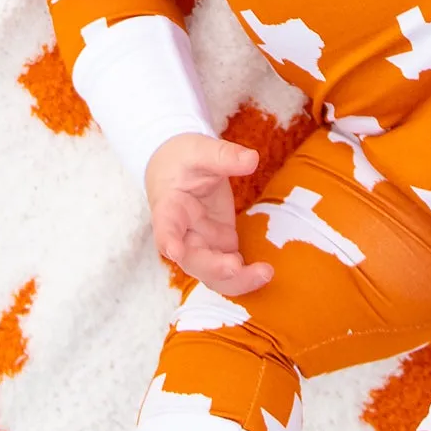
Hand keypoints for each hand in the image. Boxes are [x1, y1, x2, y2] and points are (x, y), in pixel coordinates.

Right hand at [144, 133, 272, 295]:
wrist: (177, 169)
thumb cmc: (183, 160)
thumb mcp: (200, 150)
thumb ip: (223, 156)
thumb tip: (252, 159)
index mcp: (170, 208)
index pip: (165, 227)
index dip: (169, 240)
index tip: (175, 251)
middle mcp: (182, 233)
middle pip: (192, 260)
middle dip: (213, 267)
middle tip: (235, 266)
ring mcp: (201, 243)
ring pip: (212, 273)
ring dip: (235, 280)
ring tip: (264, 273)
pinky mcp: (219, 245)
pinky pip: (230, 270)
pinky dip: (246, 276)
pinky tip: (265, 272)